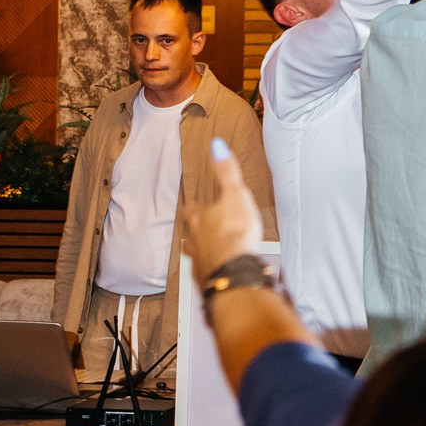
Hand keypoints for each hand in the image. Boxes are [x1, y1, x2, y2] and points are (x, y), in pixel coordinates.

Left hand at [185, 138, 264, 282]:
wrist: (235, 271)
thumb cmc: (236, 232)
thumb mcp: (235, 194)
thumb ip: (226, 171)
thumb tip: (216, 145)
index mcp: (199, 218)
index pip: (191, 209)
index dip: (194, 207)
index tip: (195, 205)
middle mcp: (194, 240)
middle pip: (190, 233)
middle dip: (195, 231)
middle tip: (201, 229)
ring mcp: (200, 261)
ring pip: (197, 254)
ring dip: (202, 251)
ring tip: (208, 251)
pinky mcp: (209, 280)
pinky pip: (208, 274)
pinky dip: (213, 270)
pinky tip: (219, 272)